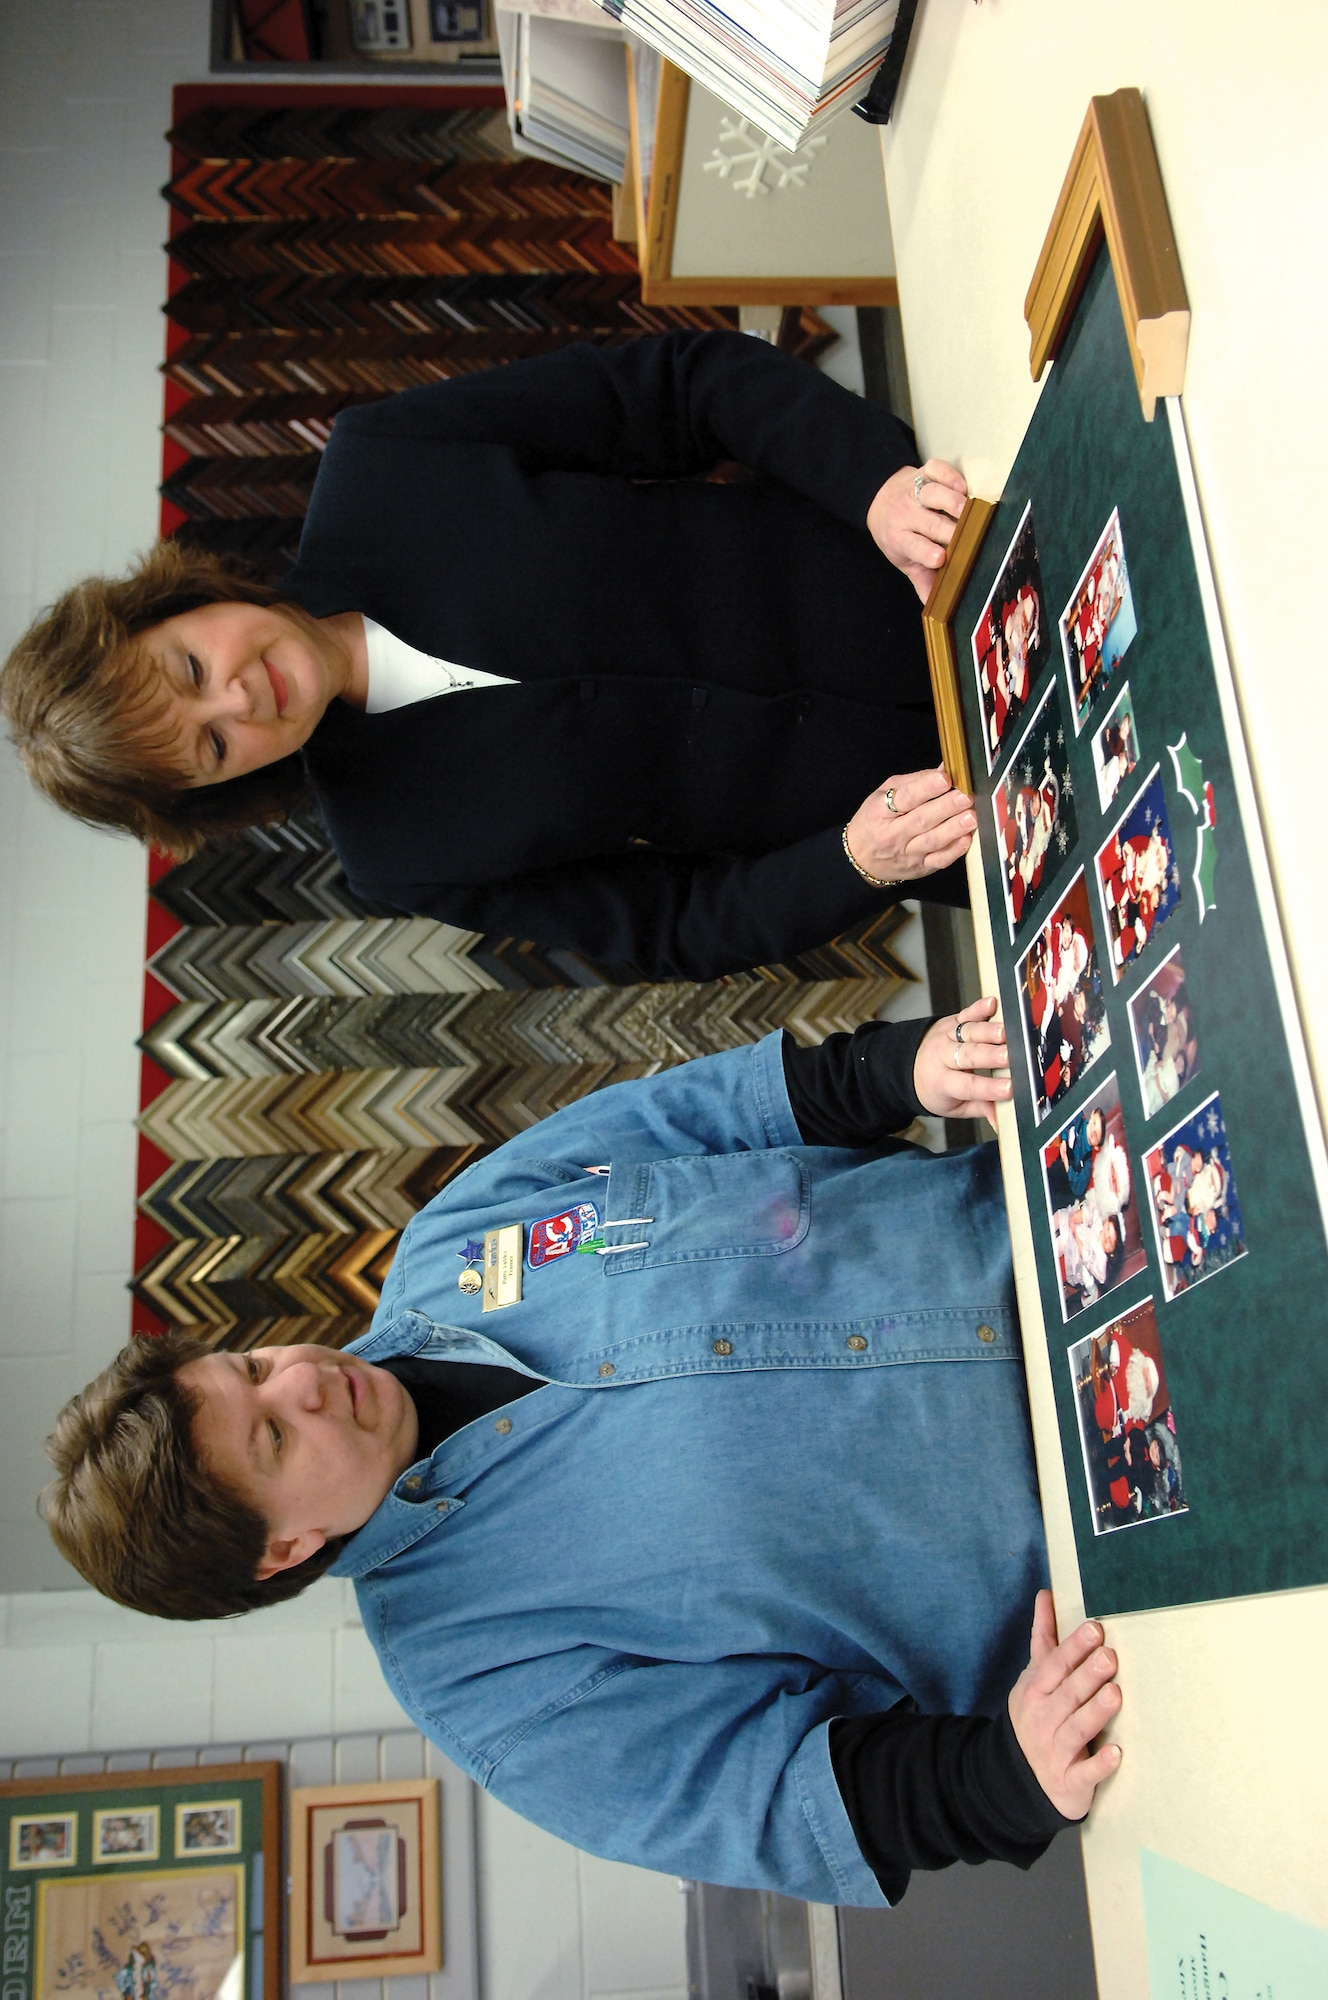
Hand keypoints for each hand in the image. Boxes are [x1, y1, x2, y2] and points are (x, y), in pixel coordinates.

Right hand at [843, 767, 975, 884]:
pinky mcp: (920, 867)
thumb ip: (914, 782)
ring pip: (932, 840)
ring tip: (970, 817)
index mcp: (880, 812)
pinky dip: (953, 851)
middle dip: (946, 807)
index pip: (905, 798)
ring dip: (953, 829)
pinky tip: (965, 839)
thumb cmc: (874, 822)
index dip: (926, 788)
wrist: (860, 860)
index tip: (944, 779)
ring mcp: (907, 852)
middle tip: (965, 797)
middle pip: (922, 819)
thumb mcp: (882, 795)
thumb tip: (944, 768)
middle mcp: (893, 834)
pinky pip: (938, 860)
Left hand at [866, 459, 967, 601]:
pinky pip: (936, 470)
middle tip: (969, 536)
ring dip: (952, 502)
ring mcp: (914, 492)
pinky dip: (949, 475)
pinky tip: (962, 487)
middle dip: (949, 530)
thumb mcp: (904, 560)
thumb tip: (937, 607)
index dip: (926, 552)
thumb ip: (922, 580)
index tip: (941, 558)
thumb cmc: (898, 534)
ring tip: (969, 511)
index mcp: (900, 539)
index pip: (914, 547)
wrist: (880, 500)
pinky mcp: (923, 472)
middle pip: (930, 523)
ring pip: (933, 494)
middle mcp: (906, 515)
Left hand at [912, 996, 1011, 1128]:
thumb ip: (980, 1109)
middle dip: (990, 1055)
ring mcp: (948, 1036)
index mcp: (942, 1082)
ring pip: (969, 1032)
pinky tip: (992, 1003)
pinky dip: (979, 1007)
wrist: (908, 1065)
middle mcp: (943, 1056)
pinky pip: (966, 1013)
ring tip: (1006, 1033)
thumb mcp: (954, 1106)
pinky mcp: (953, 1021)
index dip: (989, 1088)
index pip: (968, 1086)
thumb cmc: (938, 1089)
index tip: (1010, 1088)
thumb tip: (1002, 1121)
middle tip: (1009, 1057)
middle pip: (968, 1055)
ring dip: (988, 1031)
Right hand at [1007, 1591, 1122, 1820]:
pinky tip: (1117, 1753)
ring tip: (1115, 1695)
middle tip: (1110, 1656)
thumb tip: (1045, 1595)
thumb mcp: (1034, 1678)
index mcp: (1036, 1691)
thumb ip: (1044, 1638)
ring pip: (1077, 1730)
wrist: (1017, 1778)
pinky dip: (1100, 1765)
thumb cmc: (1036, 1716)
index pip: (1055, 1665)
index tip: (1095, 1628)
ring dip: (1095, 1712)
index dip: (1074, 1647)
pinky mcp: (1069, 1781)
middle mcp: (1043, 1718)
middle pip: (1068, 1694)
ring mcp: (1055, 1751)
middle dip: (1087, 1675)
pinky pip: (1085, 1773)